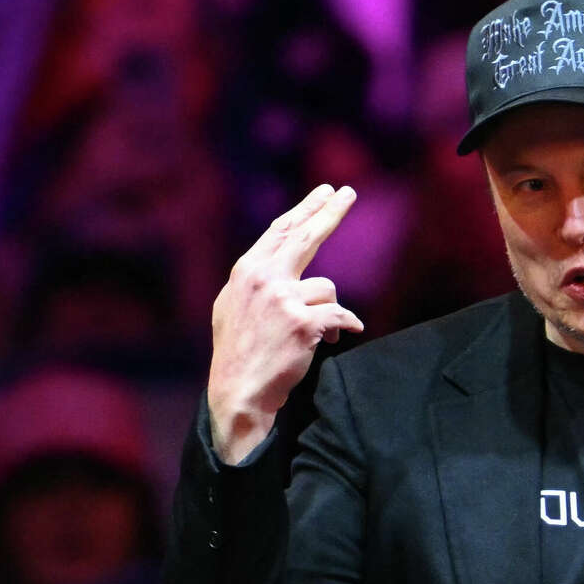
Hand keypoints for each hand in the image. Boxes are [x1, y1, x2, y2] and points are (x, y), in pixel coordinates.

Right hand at [207, 185, 363, 463]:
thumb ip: (257, 279)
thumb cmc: (239, 351)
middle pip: (306, 236)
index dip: (306, 209)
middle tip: (349, 192)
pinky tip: (336, 340)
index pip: (282, 231)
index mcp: (247, 271)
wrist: (238, 391)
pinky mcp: (303, 322)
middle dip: (330, 212)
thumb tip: (281, 259)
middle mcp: (263, 278)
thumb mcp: (234, 304)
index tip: (325, 192)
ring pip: (328, 288)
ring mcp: (283, 298)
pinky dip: (344, 327)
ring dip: (330, 311)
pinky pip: (340, 315)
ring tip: (318, 333)